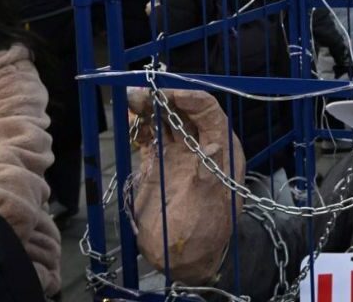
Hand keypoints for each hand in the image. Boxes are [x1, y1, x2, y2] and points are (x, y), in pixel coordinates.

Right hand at [128, 88, 245, 282]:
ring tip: (132, 100)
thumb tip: (216, 144)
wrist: (184, 258)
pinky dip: (139, 127)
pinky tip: (129, 119)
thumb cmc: (206, 232)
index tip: (170, 95)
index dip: (191, 99)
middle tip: (142, 94)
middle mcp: (201, 146)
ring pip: (165, 121)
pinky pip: (149, 138)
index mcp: (223, 149)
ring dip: (149, 109)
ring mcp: (179, 155)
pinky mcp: (158, 165)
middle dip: (165, 99)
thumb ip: (211, 174)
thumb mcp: (212, 204)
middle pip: (184, 112)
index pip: (209, 112)